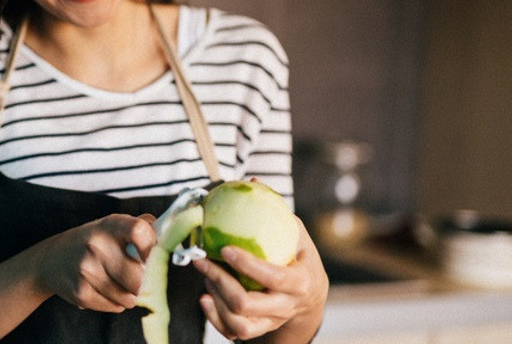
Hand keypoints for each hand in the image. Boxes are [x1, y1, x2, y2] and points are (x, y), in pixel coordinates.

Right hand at [36, 213, 156, 312]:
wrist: (52, 259)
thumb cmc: (93, 242)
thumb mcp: (113, 226)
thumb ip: (143, 227)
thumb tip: (171, 235)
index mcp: (110, 225)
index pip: (140, 231)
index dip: (153, 247)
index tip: (153, 256)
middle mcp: (96, 245)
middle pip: (139, 277)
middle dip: (143, 282)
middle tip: (137, 276)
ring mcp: (86, 270)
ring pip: (129, 296)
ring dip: (130, 294)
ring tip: (118, 282)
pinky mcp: (80, 293)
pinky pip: (115, 307)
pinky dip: (116, 302)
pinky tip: (105, 289)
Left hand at [192, 217, 327, 341]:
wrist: (309, 295)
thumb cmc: (298, 256)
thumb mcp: (296, 234)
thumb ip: (276, 211)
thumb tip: (254, 182)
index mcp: (300, 282)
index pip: (274, 278)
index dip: (248, 265)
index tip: (226, 248)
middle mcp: (285, 307)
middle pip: (246, 303)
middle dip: (219, 280)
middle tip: (202, 259)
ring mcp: (271, 321)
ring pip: (238, 322)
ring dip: (215, 297)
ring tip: (205, 274)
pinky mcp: (258, 329)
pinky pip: (232, 332)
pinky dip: (214, 317)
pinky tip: (204, 298)